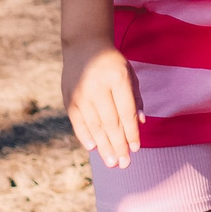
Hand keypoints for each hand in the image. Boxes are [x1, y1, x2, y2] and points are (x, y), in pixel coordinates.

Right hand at [64, 35, 141, 168]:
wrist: (84, 46)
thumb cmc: (113, 64)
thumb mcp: (129, 74)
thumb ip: (136, 98)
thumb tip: (141, 122)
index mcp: (118, 78)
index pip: (126, 112)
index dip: (131, 132)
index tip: (136, 149)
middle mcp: (98, 86)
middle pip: (110, 122)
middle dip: (119, 145)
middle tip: (124, 164)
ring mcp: (81, 93)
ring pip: (94, 125)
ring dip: (103, 146)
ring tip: (111, 162)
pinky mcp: (68, 98)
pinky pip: (78, 122)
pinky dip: (85, 136)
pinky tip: (93, 148)